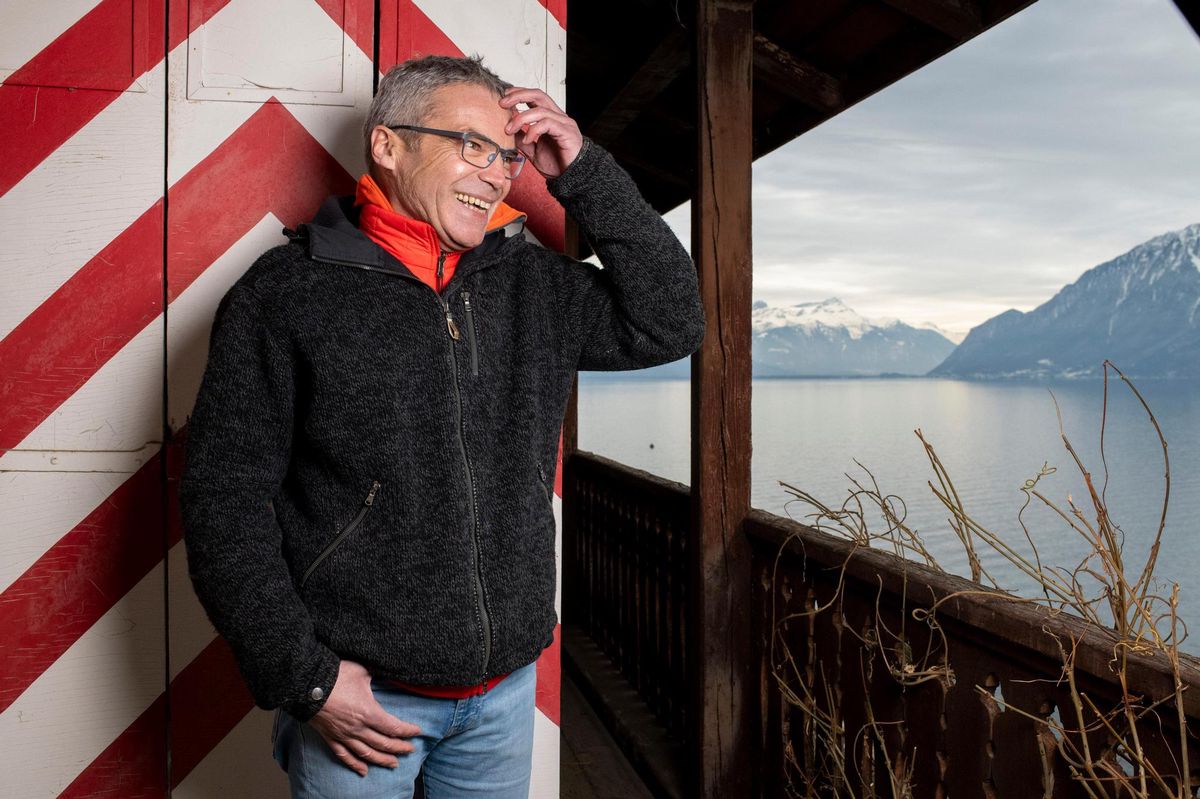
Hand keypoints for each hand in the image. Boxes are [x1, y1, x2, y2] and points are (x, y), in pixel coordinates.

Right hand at [307, 660, 420, 775]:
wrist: (307, 685)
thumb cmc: (335, 675)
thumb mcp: (362, 671)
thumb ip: (377, 674)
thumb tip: (388, 668)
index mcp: (369, 712)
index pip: (394, 727)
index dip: (407, 731)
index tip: (417, 732)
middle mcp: (358, 728)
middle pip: (384, 744)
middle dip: (399, 748)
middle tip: (410, 750)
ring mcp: (344, 736)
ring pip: (367, 754)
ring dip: (382, 760)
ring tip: (394, 764)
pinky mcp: (331, 738)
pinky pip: (344, 756)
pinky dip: (355, 765)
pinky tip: (363, 771)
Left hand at [500, 87, 582, 178]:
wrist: (571, 178)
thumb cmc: (557, 165)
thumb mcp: (532, 150)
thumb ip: (522, 139)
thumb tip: (507, 130)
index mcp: (551, 118)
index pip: (535, 97)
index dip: (519, 93)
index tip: (503, 99)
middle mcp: (559, 117)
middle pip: (538, 95)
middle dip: (518, 96)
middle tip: (502, 104)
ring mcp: (564, 123)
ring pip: (540, 110)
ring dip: (521, 118)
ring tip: (509, 130)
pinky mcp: (567, 132)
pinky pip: (547, 123)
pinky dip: (533, 129)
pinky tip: (526, 139)